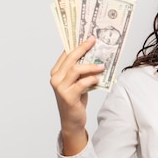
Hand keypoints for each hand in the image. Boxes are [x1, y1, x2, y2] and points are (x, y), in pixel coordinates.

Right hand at [49, 36, 103, 154]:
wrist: (72, 120)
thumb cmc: (76, 100)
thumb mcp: (78, 82)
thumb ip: (81, 71)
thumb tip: (94, 55)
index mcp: (56, 72)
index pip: (66, 54)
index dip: (77, 44)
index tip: (88, 37)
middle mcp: (56, 78)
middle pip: (70, 58)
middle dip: (83, 48)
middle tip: (94, 41)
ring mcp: (60, 87)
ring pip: (76, 69)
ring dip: (91, 66)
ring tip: (102, 66)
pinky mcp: (68, 96)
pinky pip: (82, 83)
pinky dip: (91, 79)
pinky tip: (98, 79)